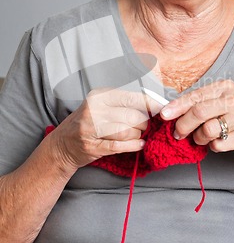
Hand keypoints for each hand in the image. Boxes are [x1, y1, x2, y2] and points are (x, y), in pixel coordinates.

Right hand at [46, 88, 160, 169]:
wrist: (62, 145)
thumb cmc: (87, 124)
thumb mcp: (100, 106)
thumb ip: (123, 104)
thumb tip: (152, 104)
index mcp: (99, 96)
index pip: (132, 97)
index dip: (150, 104)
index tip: (162, 108)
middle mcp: (94, 110)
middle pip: (132, 116)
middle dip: (144, 124)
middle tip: (145, 127)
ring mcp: (91, 129)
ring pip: (127, 131)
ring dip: (137, 136)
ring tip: (136, 136)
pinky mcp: (93, 146)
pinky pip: (120, 146)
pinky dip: (134, 146)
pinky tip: (139, 145)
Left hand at [160, 80, 233, 157]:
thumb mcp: (219, 102)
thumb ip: (198, 104)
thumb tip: (170, 112)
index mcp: (225, 87)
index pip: (195, 96)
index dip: (177, 106)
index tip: (164, 115)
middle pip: (199, 112)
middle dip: (183, 125)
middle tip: (178, 133)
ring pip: (207, 130)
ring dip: (199, 138)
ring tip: (203, 138)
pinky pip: (218, 144)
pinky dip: (213, 146)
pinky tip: (219, 141)